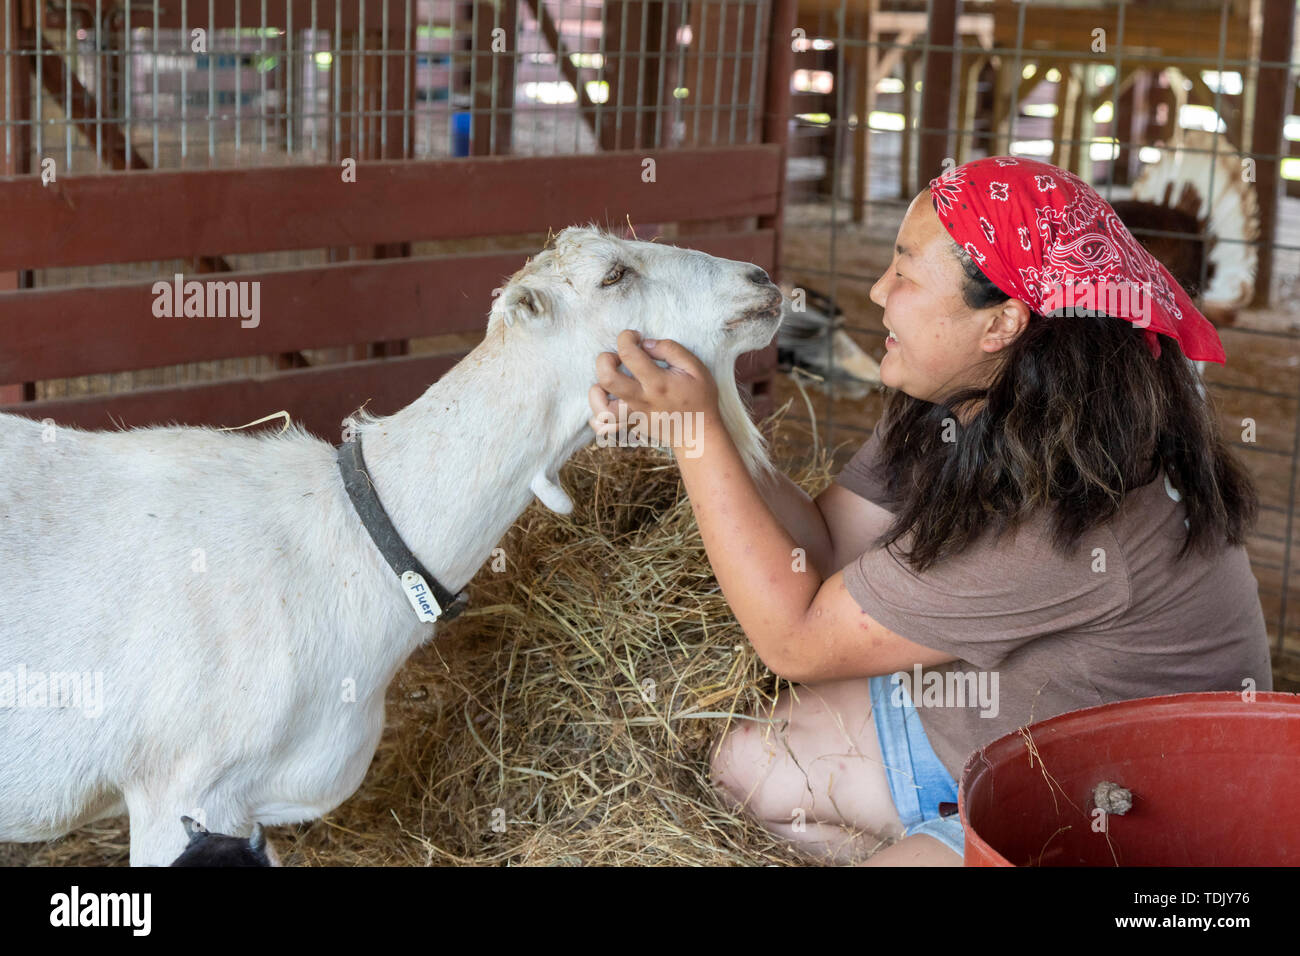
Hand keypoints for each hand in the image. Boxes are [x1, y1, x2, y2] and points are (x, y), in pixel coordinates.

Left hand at [588, 329, 719, 443]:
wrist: (699, 434)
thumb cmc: (700, 398)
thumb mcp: (695, 367)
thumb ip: (670, 350)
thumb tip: (645, 343)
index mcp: (657, 383)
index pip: (628, 354)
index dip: (626, 338)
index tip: (635, 338)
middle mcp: (641, 400)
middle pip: (606, 378)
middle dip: (605, 360)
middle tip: (619, 359)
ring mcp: (633, 416)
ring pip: (600, 407)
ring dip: (598, 389)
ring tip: (612, 382)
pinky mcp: (629, 426)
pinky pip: (603, 426)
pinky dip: (598, 415)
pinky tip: (609, 402)